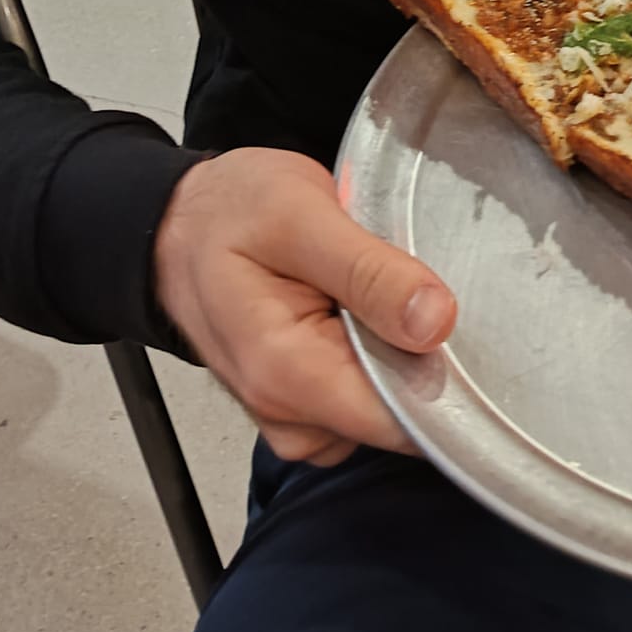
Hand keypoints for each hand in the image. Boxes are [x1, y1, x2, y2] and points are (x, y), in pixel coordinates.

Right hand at [152, 147, 455, 464]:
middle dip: (417, 352)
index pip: (397, 420)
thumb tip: (437, 322)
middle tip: (394, 278)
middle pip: (398, 416)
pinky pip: (366, 398)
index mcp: (285, 374)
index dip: (442, 374)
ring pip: (387, 408)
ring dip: (394, 349)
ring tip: (362, 286)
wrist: (178, 226)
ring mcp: (295, 417)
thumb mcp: (300, 213)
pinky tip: (353, 308)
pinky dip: (375, 354)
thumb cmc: (229, 212)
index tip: (454, 319)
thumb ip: (368, 270)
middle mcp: (289, 415)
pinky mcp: (305, 408)